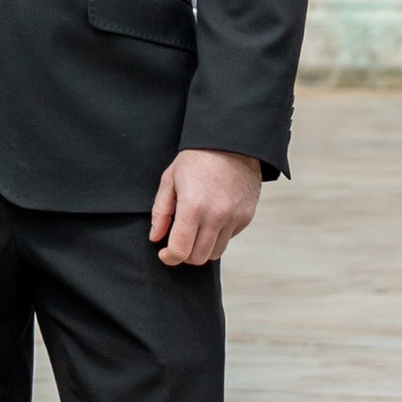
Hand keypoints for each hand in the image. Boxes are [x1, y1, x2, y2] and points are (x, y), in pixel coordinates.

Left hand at [149, 148, 260, 268]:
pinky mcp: (246, 217)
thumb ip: (160, 212)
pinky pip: (229, 239)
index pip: (180, 250)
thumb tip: (155, 238)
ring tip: (196, 231)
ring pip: (215, 253)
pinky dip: (219, 236)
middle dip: (185, 254)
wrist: (231, 143)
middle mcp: (215, 216)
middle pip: (198, 257)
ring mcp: (233, 218)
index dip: (169, 257)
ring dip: (202, 248)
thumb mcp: (170, 179)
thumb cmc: (197, 159)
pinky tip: (213, 219)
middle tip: (179, 242)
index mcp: (192, 207)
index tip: (165, 253)